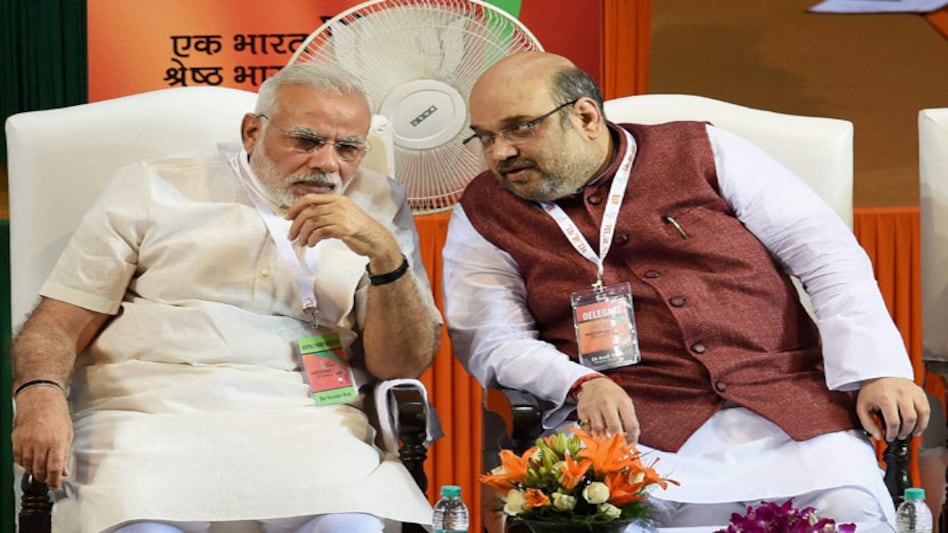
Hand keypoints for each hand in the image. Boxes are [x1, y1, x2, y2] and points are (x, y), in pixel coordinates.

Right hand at [12, 386, 73, 489]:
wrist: (40, 399)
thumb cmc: (56, 414)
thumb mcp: (67, 433)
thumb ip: (65, 453)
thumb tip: (64, 471)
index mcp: (56, 441)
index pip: (55, 468)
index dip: (55, 481)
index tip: (55, 486)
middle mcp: (40, 443)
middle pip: (40, 470)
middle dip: (44, 478)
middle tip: (48, 479)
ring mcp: (26, 442)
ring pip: (28, 466)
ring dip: (34, 471)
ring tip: (40, 469)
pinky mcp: (16, 440)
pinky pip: (18, 458)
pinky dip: (24, 463)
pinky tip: (30, 460)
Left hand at [285, 193, 399, 263]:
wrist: (376, 239)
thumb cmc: (359, 229)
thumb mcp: (344, 215)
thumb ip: (328, 213)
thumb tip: (305, 218)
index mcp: (337, 199)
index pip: (310, 199)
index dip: (295, 208)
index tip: (288, 218)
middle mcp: (339, 205)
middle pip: (308, 212)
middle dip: (296, 225)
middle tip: (292, 235)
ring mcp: (342, 216)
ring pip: (312, 223)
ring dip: (303, 234)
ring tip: (302, 242)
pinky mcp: (343, 229)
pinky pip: (320, 232)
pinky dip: (312, 239)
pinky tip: (311, 244)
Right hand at [574, 377, 639, 442]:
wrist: (594, 383)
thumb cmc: (613, 396)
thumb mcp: (625, 403)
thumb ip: (630, 420)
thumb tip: (631, 442)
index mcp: (622, 401)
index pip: (631, 425)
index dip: (632, 439)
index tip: (631, 446)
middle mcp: (607, 403)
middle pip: (615, 429)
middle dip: (618, 442)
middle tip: (619, 448)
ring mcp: (593, 407)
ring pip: (599, 431)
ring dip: (604, 440)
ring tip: (607, 442)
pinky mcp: (582, 411)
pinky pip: (587, 430)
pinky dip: (592, 436)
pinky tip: (596, 435)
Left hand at [856, 377, 929, 441]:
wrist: (878, 374)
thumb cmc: (871, 391)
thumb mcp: (862, 407)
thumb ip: (868, 424)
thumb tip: (878, 436)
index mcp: (885, 397)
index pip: (893, 422)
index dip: (892, 434)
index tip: (890, 438)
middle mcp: (900, 393)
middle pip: (909, 418)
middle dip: (905, 432)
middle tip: (900, 436)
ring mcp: (911, 391)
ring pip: (922, 413)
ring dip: (919, 427)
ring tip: (912, 433)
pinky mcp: (918, 391)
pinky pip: (926, 407)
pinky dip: (925, 419)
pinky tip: (919, 424)